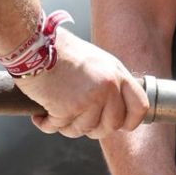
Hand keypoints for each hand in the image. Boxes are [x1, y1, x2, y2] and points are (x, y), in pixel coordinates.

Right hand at [20, 33, 150, 138]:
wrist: (35, 44)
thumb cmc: (59, 51)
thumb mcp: (95, 61)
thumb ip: (107, 82)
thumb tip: (109, 110)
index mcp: (117, 73)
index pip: (140, 106)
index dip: (131, 121)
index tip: (121, 126)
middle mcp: (109, 86)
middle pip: (111, 125)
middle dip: (93, 129)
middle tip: (75, 121)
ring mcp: (91, 98)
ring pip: (84, 130)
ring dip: (66, 126)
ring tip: (54, 113)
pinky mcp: (69, 107)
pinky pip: (59, 128)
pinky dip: (47, 124)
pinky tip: (41, 115)